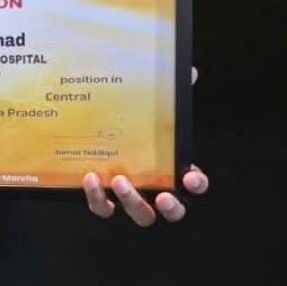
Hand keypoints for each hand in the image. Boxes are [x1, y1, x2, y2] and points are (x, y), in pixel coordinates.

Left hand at [82, 66, 209, 225]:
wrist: (90, 131)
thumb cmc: (130, 123)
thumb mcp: (149, 106)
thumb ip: (169, 91)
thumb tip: (187, 71)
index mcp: (171, 167)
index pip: (194, 182)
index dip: (196, 184)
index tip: (190, 177)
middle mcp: (154, 187)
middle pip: (172, 210)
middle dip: (171, 206)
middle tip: (162, 195)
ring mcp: (129, 196)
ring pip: (140, 214)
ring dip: (132, 202)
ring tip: (119, 180)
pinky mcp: (103, 198)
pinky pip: (104, 207)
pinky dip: (98, 199)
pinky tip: (90, 178)